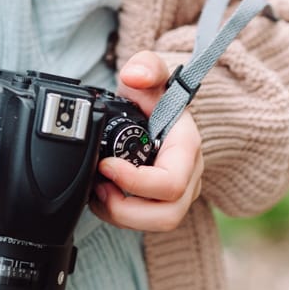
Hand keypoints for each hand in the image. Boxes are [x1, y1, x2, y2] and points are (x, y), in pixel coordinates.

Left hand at [90, 51, 202, 232]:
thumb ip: (145, 66)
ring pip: (158, 223)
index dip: (135, 182)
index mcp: (187, 146)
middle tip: (99, 188)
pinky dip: (122, 215)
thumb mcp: (149, 71)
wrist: (157, 107)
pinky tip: (103, 197)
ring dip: (123, 215)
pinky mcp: (166, 202)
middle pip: (167, 214)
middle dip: (127, 210)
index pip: (170, 182)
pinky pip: (148, 221)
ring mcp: (181, 192)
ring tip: (98, 194)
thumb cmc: (154, 93)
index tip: (105, 165)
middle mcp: (190, 174)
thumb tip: (135, 76)